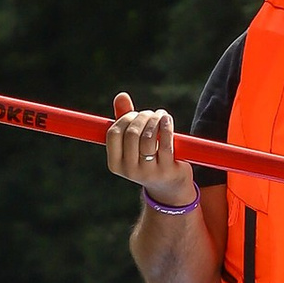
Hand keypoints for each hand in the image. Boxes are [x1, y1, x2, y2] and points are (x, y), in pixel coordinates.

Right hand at [109, 92, 193, 208]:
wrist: (170, 187)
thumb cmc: (148, 158)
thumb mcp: (133, 143)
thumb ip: (125, 120)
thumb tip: (121, 96)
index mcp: (115, 164)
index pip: (113, 134)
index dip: (124, 119)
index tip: (135, 114)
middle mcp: (129, 170)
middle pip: (131, 134)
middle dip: (142, 117)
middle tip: (151, 114)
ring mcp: (148, 172)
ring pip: (148, 138)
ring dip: (155, 120)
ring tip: (161, 116)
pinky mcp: (167, 170)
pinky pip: (165, 144)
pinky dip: (165, 127)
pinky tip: (166, 119)